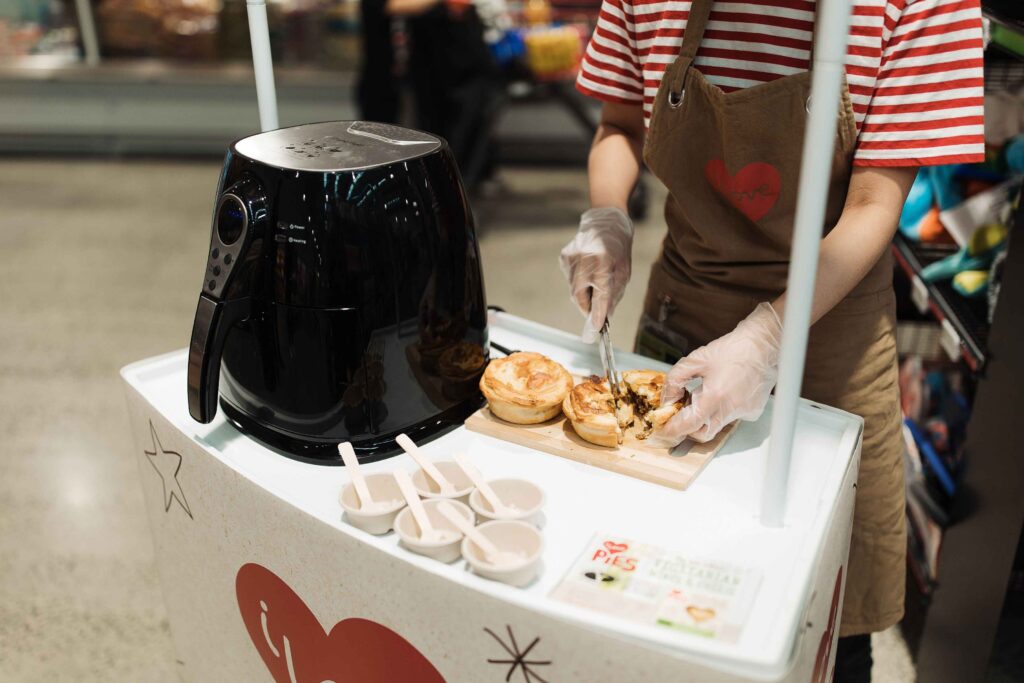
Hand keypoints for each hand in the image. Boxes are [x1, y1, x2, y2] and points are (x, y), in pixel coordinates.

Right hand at [559, 207, 632, 342]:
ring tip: (594, 282)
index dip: (597, 313)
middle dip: (587, 308)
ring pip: (573, 289)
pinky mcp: (564, 257)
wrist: (606, 221)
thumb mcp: (624, 270)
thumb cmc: (619, 247)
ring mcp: (571, 258)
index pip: (600, 294)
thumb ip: (614, 293)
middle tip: (594, 314)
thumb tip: (605, 315)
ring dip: (584, 294)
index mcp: (604, 261)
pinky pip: (570, 279)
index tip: (596, 328)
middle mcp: (585, 259)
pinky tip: (587, 270)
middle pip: (580, 295)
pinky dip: (578, 282)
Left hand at [653, 303, 781, 443]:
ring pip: (717, 425)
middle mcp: (730, 409)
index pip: (689, 426)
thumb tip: (667, 399)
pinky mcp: (753, 411)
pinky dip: (722, 409)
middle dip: (689, 428)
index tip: (665, 429)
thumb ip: (675, 380)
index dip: (674, 429)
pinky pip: (731, 417)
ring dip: (707, 416)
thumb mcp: (695, 360)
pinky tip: (725, 391)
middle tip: (681, 414)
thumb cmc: (733, 349)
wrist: (763, 345)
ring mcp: (743, 412)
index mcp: (715, 397)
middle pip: (703, 434)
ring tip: (706, 394)